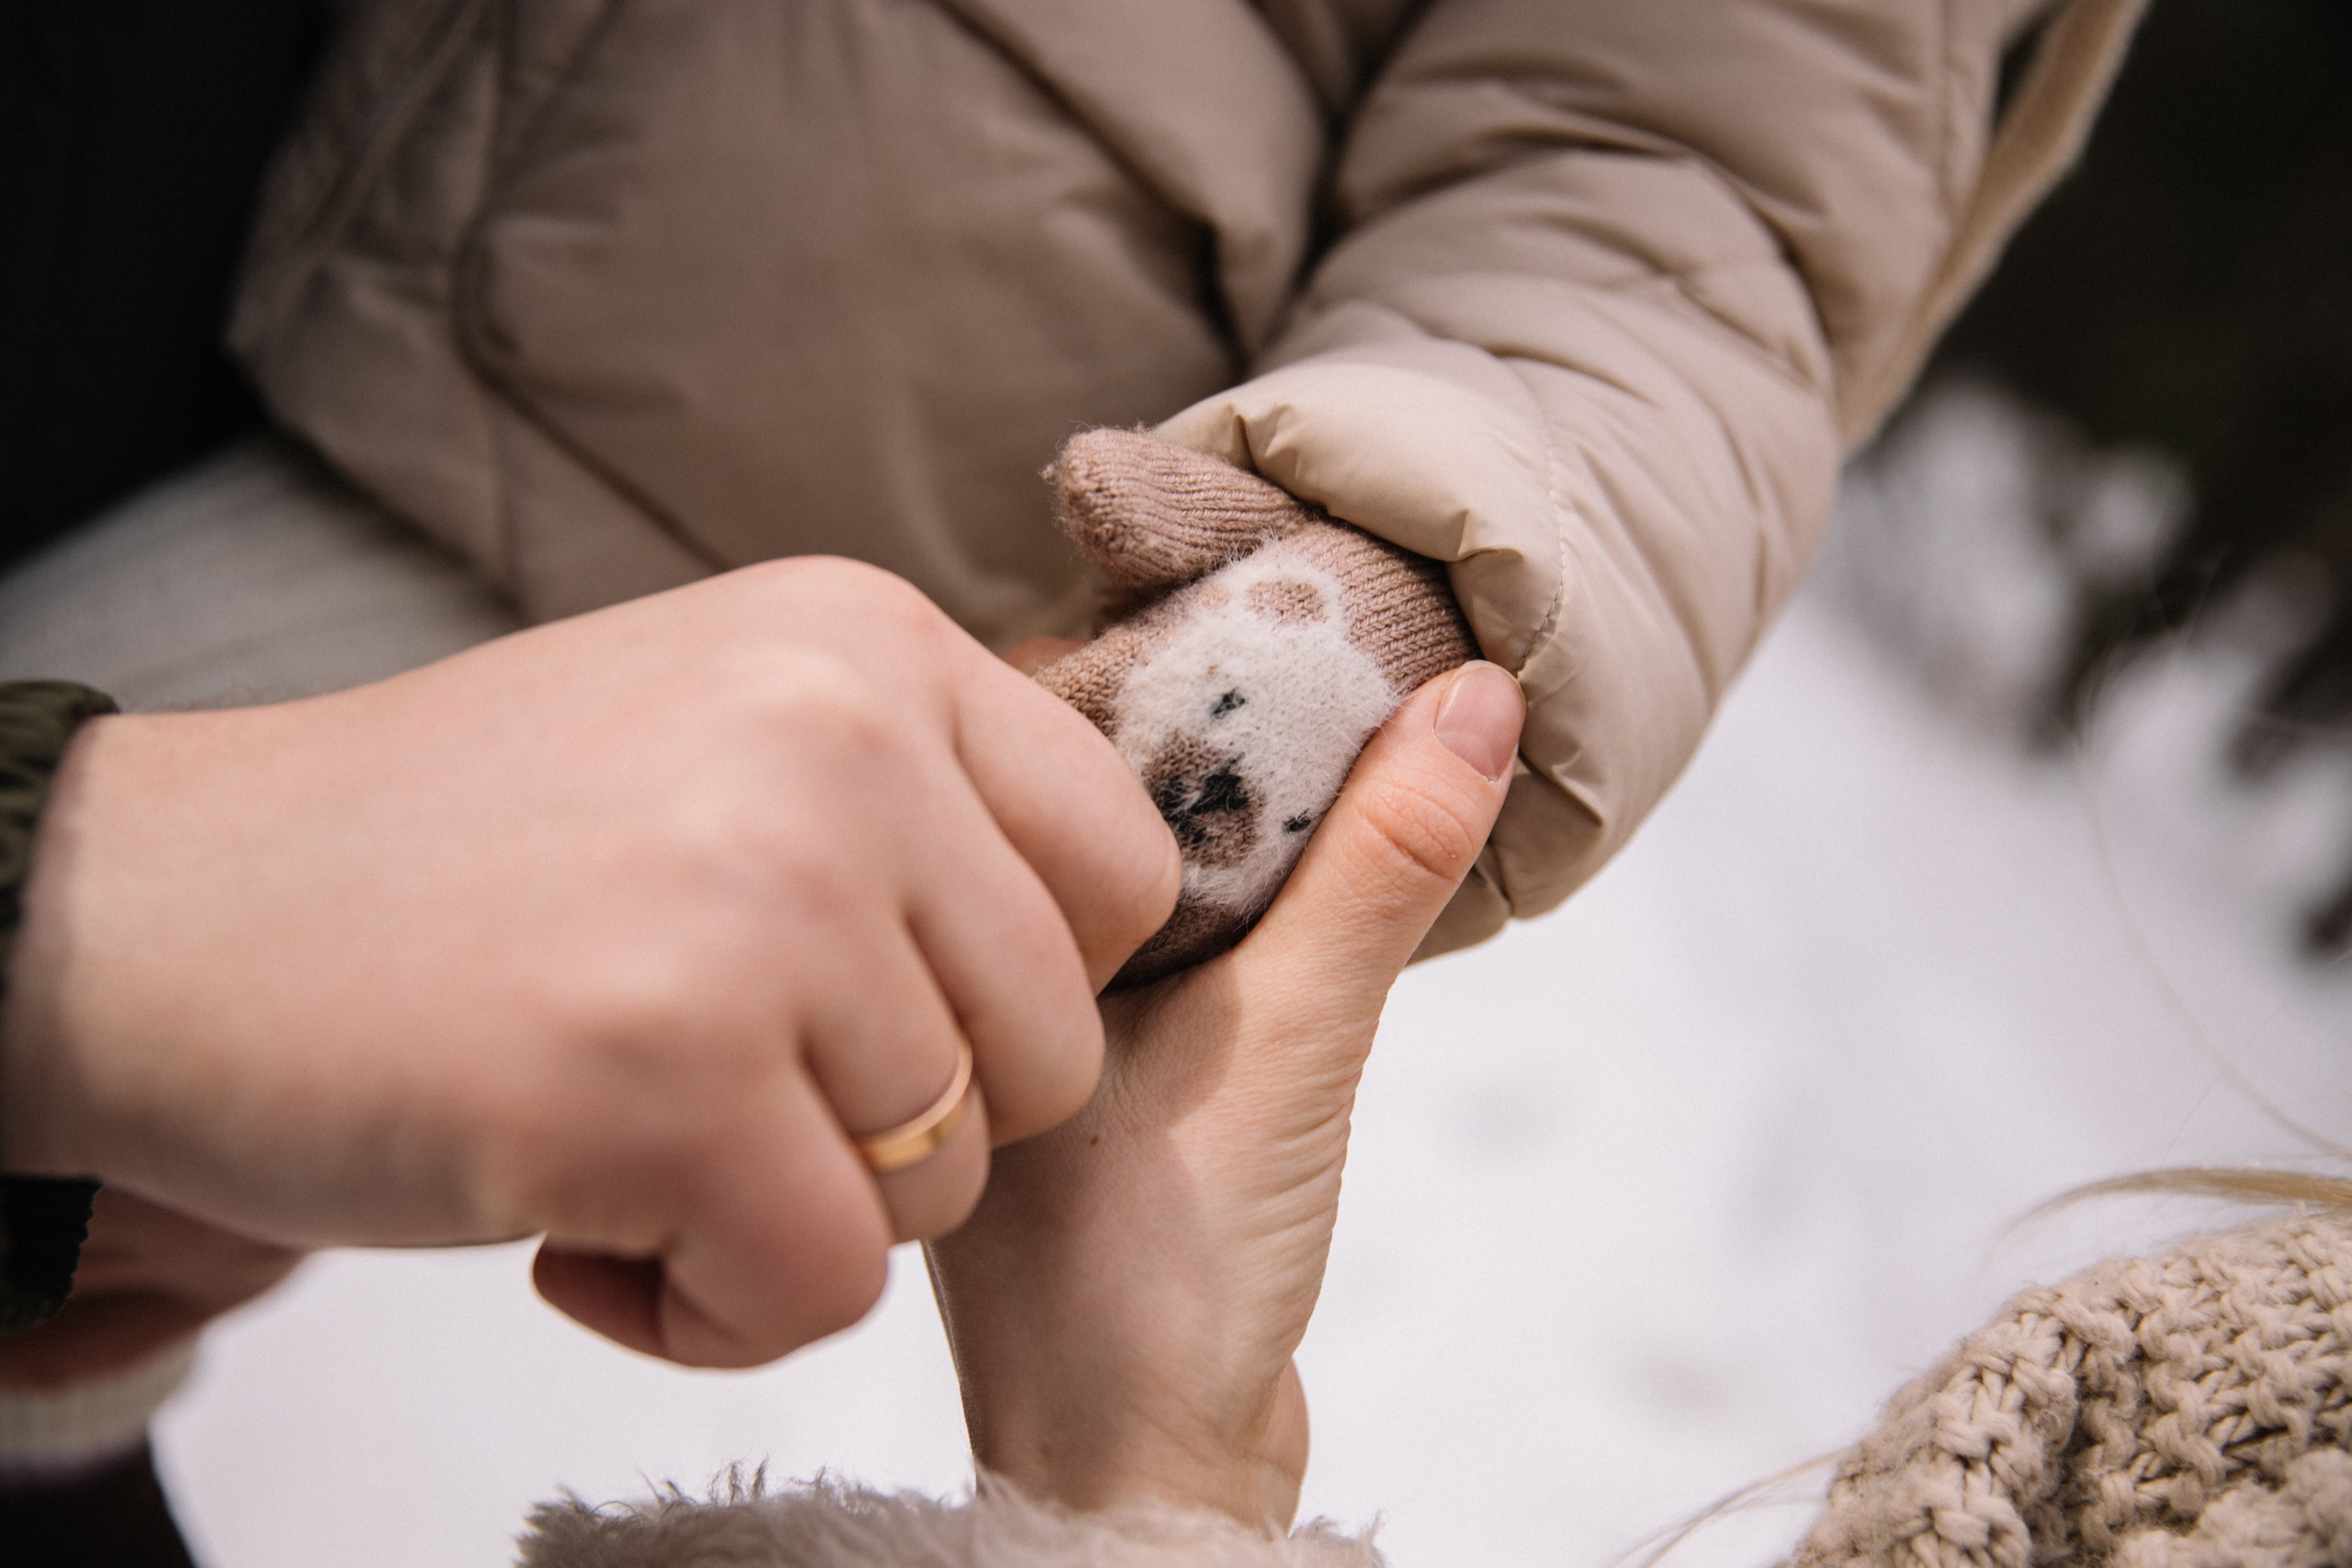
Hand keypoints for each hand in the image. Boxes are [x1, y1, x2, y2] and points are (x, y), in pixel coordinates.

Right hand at [0, 560, 1178, 1367]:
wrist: (156, 911)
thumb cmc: (448, 852)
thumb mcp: (710, 730)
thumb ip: (899, 803)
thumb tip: (1087, 932)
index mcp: (861, 643)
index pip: (1122, 866)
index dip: (1026, 988)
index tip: (883, 1018)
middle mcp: (837, 743)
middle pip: (1050, 1045)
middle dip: (908, 1126)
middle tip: (723, 1096)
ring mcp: (755, 906)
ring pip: (944, 1181)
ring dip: (794, 1216)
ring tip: (630, 1144)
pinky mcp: (662, 1081)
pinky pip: (824, 1288)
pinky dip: (710, 1311)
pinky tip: (580, 1235)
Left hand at [928, 660, 1523, 1529]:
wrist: (1144, 1475)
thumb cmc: (1157, 1283)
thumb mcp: (1288, 1041)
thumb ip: (1374, 875)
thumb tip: (1475, 700)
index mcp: (977, 933)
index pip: (1049, 737)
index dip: (1162, 655)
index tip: (1277, 590)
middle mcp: (990, 966)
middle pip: (1107, 790)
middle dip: (1221, 723)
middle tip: (1343, 631)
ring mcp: (1048, 1024)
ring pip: (1152, 868)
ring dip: (1248, 815)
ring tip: (1365, 727)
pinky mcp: (1115, 1085)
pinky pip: (1184, 945)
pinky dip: (1255, 901)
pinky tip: (1327, 874)